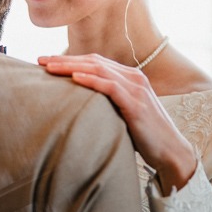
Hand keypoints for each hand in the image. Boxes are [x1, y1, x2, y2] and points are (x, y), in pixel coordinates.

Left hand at [39, 53, 196, 194]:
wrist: (171, 152)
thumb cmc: (144, 137)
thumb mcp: (122, 115)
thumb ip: (106, 104)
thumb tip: (78, 106)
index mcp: (129, 78)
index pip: (95, 62)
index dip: (70, 60)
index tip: (46, 62)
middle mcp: (134, 78)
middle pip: (93, 62)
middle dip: (64, 60)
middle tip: (39, 61)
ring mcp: (136, 89)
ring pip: (99, 70)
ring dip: (71, 67)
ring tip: (50, 67)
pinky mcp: (136, 103)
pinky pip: (111, 87)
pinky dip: (92, 80)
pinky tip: (75, 78)